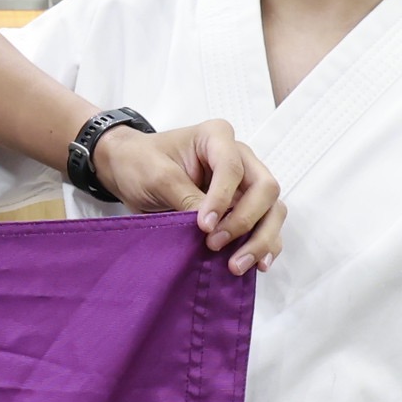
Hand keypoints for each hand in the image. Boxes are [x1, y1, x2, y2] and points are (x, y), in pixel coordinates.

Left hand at [88, 119, 285, 273]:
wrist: (129, 170)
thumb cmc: (141, 162)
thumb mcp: (156, 175)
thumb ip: (184, 196)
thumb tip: (212, 226)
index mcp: (217, 137)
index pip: (232, 168)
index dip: (222, 199)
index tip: (204, 226)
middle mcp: (240, 158)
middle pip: (264, 189)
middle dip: (245, 221)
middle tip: (215, 244)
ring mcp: (245, 183)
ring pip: (272, 210)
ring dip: (260, 239)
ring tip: (236, 265)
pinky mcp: (244, 206)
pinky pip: (265, 226)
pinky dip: (265, 245)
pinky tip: (258, 264)